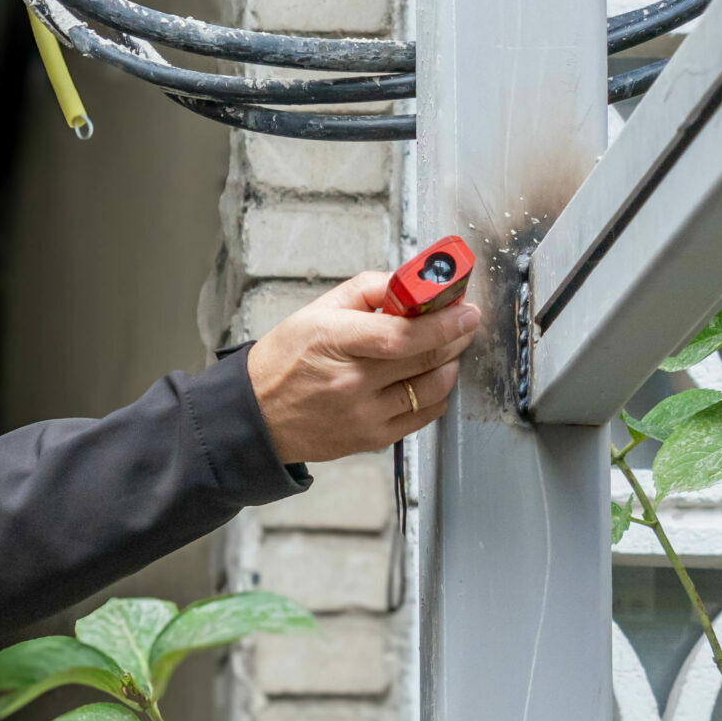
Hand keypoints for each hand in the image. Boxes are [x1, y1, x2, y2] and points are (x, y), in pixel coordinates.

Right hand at [246, 272, 481, 464]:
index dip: (444, 322)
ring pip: (432, 390)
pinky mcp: (372, 438)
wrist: (256, 416)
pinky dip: (435, 395)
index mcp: (334, 343)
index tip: (466, 310)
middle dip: (455, 336)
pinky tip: (426, 379)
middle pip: (426, 359)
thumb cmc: (283, 361)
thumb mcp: (314, 311)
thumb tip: (410, 282)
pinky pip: (423, 416)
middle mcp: (351, 383)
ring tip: (443, 351)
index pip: (403, 334)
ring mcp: (363, 415)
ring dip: (449, 365)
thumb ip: (365, 289)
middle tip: (461, 322)